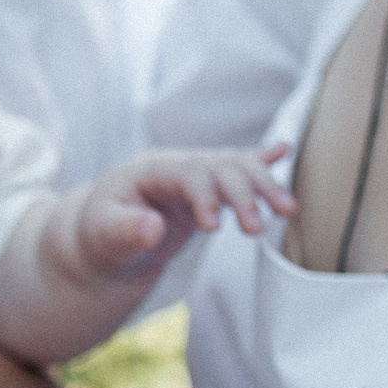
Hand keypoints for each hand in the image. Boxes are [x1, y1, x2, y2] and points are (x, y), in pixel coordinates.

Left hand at [68, 145, 297, 284]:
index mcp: (150, 169)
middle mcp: (177, 164)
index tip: (213, 227)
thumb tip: (153, 227)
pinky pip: (236, 168)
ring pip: (236, 167)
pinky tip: (284, 150)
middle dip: (243, 194)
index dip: (205, 195)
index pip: (188, 172)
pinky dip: (261, 159)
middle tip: (257, 230)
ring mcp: (194, 172)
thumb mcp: (104, 236)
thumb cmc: (100, 235)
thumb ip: (125, 231)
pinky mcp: (207, 187)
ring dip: (263, 185)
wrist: (104, 237)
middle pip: (220, 166)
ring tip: (287, 210)